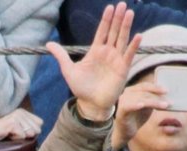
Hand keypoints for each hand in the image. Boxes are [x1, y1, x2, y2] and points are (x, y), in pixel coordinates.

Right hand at [0, 109, 42, 140]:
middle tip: (13, 133)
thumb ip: (28, 128)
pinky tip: (6, 134)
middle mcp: (21, 112)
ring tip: (9, 133)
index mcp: (23, 112)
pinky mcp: (12, 123)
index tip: (19, 131)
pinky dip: (15, 138)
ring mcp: (16, 116)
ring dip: (20, 137)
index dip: (32, 131)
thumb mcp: (16, 129)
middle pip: (36, 129)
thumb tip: (39, 131)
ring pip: (30, 133)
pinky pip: (22, 136)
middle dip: (26, 135)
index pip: (40, 123)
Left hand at [47, 2, 139, 120]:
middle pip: (114, 32)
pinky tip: (138, 36)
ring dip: (126, 26)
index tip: (110, 7)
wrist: (90, 104)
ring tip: (130, 13)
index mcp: (96, 51)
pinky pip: (129, 55)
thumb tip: (48, 44)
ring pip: (122, 39)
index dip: (106, 19)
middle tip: (123, 4)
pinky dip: (134, 46)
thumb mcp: (68, 70)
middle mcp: (108, 53)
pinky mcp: (122, 69)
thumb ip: (61, 56)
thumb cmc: (81, 88)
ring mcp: (116, 60)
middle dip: (118, 18)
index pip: (102, 31)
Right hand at [112, 82, 167, 148]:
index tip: (167, 91)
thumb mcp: (148, 106)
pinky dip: (135, 105)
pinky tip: (142, 105)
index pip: (145, 86)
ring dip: (153, 102)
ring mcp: (123, 101)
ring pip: (140, 98)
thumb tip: (168, 95)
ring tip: (164, 106)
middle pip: (144, 92)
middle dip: (157, 96)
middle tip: (169, 102)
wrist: (126, 132)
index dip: (156, 87)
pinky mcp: (121, 111)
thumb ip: (154, 99)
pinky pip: (128, 106)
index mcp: (132, 90)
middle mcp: (126, 93)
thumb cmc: (137, 118)